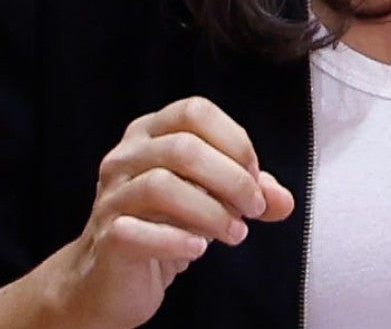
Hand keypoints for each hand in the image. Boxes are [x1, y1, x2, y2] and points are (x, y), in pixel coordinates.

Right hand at [52, 97, 294, 328]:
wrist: (110, 278)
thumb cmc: (162, 227)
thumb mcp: (209, 200)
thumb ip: (247, 192)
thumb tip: (283, 200)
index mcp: (148, 133)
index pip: (194, 111)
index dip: (234, 141)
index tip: (255, 176)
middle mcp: (124, 158)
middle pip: (183, 148)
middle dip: (231, 179)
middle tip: (252, 208)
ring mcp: (111, 196)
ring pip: (162, 186)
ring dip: (211, 212)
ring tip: (235, 233)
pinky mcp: (106, 237)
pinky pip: (139, 232)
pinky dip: (177, 241)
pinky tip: (197, 250)